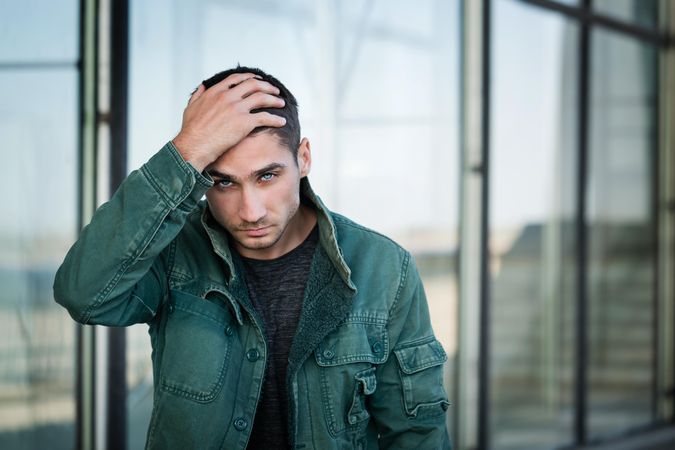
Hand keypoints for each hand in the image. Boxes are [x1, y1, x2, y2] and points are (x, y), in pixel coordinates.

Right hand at [172, 73, 286, 171]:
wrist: (193, 146)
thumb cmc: (190, 131)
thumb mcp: (191, 107)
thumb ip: (198, 95)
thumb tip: (203, 86)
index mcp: (215, 91)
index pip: (237, 79)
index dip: (251, 78)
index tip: (259, 80)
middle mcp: (227, 96)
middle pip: (253, 85)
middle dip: (267, 86)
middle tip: (275, 91)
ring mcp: (236, 108)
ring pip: (262, 98)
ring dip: (274, 100)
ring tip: (281, 103)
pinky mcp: (244, 122)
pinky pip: (265, 117)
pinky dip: (276, 119)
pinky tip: (282, 122)